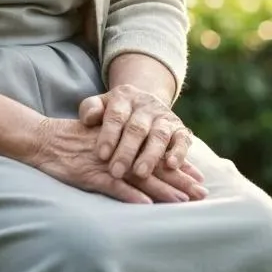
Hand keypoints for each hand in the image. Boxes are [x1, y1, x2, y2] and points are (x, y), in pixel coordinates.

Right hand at [28, 118, 205, 204]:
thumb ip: (121, 146)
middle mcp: (119, 151)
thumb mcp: (101, 139)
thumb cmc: (71, 140)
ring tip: (183, 201)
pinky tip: (146, 204)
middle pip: (154, 166)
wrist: (43, 138)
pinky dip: (130, 194)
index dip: (177, 164)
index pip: (156, 153)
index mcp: (123, 142)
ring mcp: (106, 162)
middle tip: (201, 192)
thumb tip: (141, 158)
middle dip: (179, 180)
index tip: (198, 176)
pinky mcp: (90, 173)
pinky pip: (113, 185)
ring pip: (139, 176)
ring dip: (162, 190)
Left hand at [79, 85, 194, 181]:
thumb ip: (90, 109)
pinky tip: (171, 166)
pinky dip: (179, 153)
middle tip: (116, 171)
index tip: (101, 155)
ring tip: (140, 174)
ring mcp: (164, 117)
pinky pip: (182, 140)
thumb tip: (89, 118)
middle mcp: (146, 105)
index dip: (109, 135)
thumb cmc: (115, 111)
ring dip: (150, 155)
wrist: (144, 103)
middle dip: (126, 151)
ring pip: (159, 135)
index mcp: (124, 97)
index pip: (116, 116)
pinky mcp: (180, 130)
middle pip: (137, 128)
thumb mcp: (101, 105)